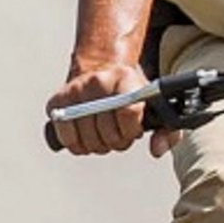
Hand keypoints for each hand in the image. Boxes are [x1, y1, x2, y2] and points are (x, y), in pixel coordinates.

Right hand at [46, 61, 178, 156]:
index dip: (132, 130)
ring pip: (88, 140)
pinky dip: (78, 145)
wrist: (102, 71)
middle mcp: (97, 81)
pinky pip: (67, 139)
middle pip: (108, 132)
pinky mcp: (57, 102)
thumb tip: (157, 151)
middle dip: (117, 141)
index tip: (133, 129)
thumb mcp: (156, 107)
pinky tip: (87, 136)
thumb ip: (167, 131)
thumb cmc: (130, 94)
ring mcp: (74, 91)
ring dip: (99, 145)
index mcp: (125, 78)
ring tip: (105, 134)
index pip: (129, 111)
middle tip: (119, 133)